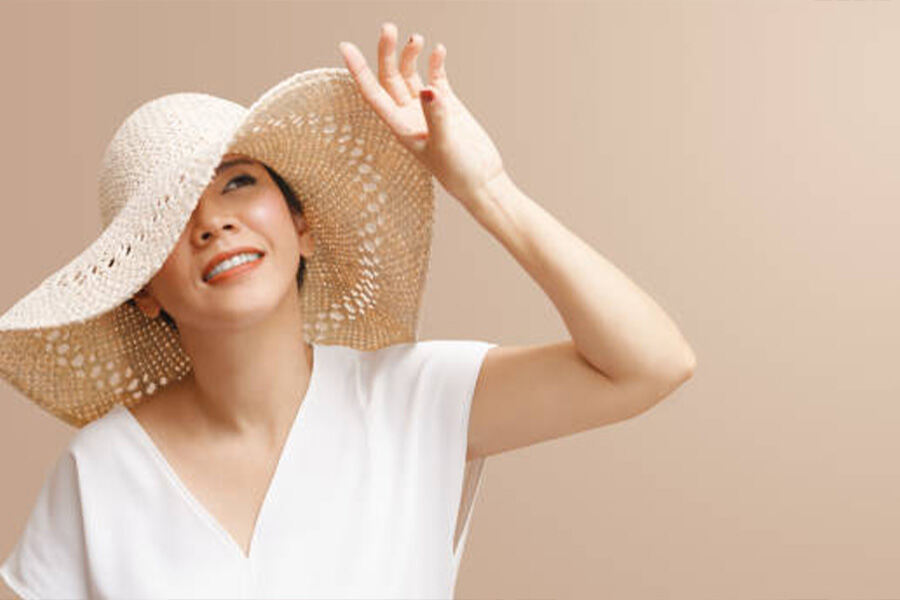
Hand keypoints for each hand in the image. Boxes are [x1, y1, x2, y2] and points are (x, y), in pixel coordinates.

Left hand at [338, 22, 506, 208]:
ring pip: (410, 75)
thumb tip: (428, 89)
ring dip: (409, 55)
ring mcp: (427, 109)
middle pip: (389, 78)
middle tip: (389, 28)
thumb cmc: (459, 173)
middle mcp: (408, 115)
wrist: (482, 182)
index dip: (358, 71)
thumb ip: (436, 116)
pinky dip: (435, 63)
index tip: (346, 47)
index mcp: (399, 127)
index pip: (372, 94)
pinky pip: (436, 77)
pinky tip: (438, 50)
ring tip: (416, 39)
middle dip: (386, 53)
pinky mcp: (447, 105)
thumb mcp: (445, 145)